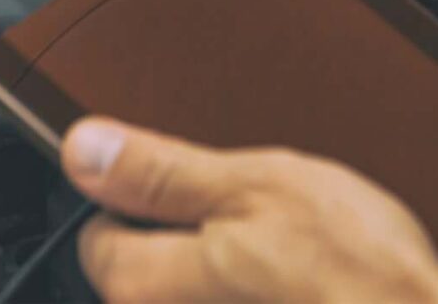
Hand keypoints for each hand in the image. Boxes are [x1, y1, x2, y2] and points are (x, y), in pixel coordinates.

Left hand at [64, 117, 437, 303]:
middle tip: (252, 206)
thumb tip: (83, 147)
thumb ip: (157, 171)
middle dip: (192, 227)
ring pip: (200, 281)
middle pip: (148, 261)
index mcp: (141, 286)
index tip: (186, 176)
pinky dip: (264, 284)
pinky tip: (303, 272)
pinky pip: (241, 294)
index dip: (139, 190)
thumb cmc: (353, 269)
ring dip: (232, 256)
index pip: (94, 231)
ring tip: (289, 240)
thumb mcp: (252, 184)